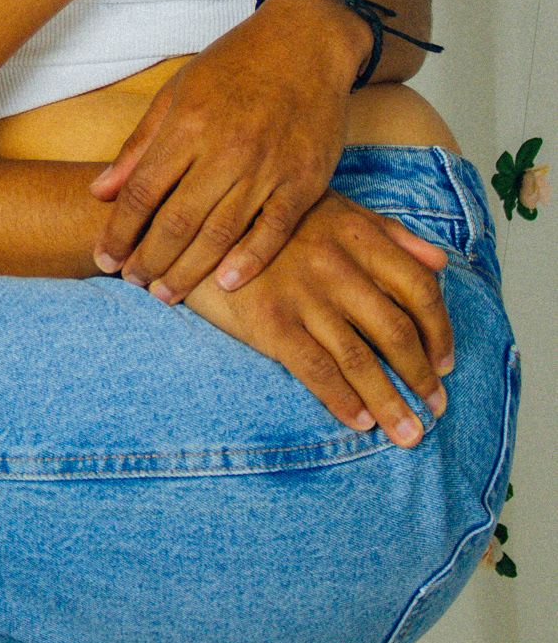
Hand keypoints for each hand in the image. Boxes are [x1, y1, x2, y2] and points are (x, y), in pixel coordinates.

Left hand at [90, 0, 366, 300]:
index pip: (143, 192)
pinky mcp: (305, 179)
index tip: (104, 257)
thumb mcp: (177, 93)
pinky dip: (250, 261)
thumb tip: (100, 192)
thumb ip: (139, 146)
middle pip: (177, 221)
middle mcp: (226, 148)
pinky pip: (274, 230)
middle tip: (133, 283)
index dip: (119, 231)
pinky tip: (226, 284)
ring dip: (189, 270)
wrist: (306, 43)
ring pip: (221, 233)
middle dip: (149, 260)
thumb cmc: (234, 66)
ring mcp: (268, 166)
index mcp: (188, 124)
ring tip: (165, 294)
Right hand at [182, 189, 452, 444]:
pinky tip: (359, 422)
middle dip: (422, 377)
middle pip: (396, 331)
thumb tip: (441, 264)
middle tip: (437, 408)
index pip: (419, 290)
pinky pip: (316, 370)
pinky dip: (342, 400)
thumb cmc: (270, 218)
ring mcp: (303, 296)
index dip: (440, 331)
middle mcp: (337, 266)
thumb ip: (390, 234)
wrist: (197, 222)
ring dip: (391, 402)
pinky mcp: (270, 322)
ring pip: (361, 359)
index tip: (446, 361)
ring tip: (409, 434)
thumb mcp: (333, 208)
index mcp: (358, 235)